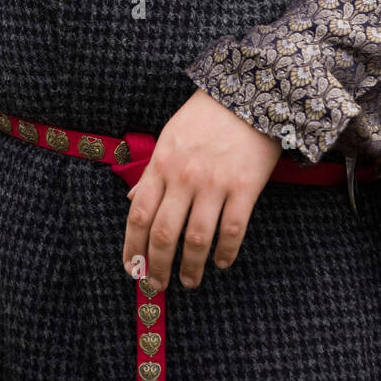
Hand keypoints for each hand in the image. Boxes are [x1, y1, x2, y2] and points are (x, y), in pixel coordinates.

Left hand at [121, 88, 281, 290]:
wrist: (249, 94)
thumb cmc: (205, 116)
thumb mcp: (170, 137)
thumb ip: (151, 172)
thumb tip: (133, 201)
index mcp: (162, 163)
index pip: (139, 214)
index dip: (132, 247)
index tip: (131, 268)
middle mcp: (184, 176)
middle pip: (164, 233)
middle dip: (157, 265)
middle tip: (157, 285)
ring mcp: (215, 183)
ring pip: (197, 238)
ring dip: (191, 267)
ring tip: (189, 281)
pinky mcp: (244, 187)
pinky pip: (232, 230)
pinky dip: (225, 252)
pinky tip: (221, 262)